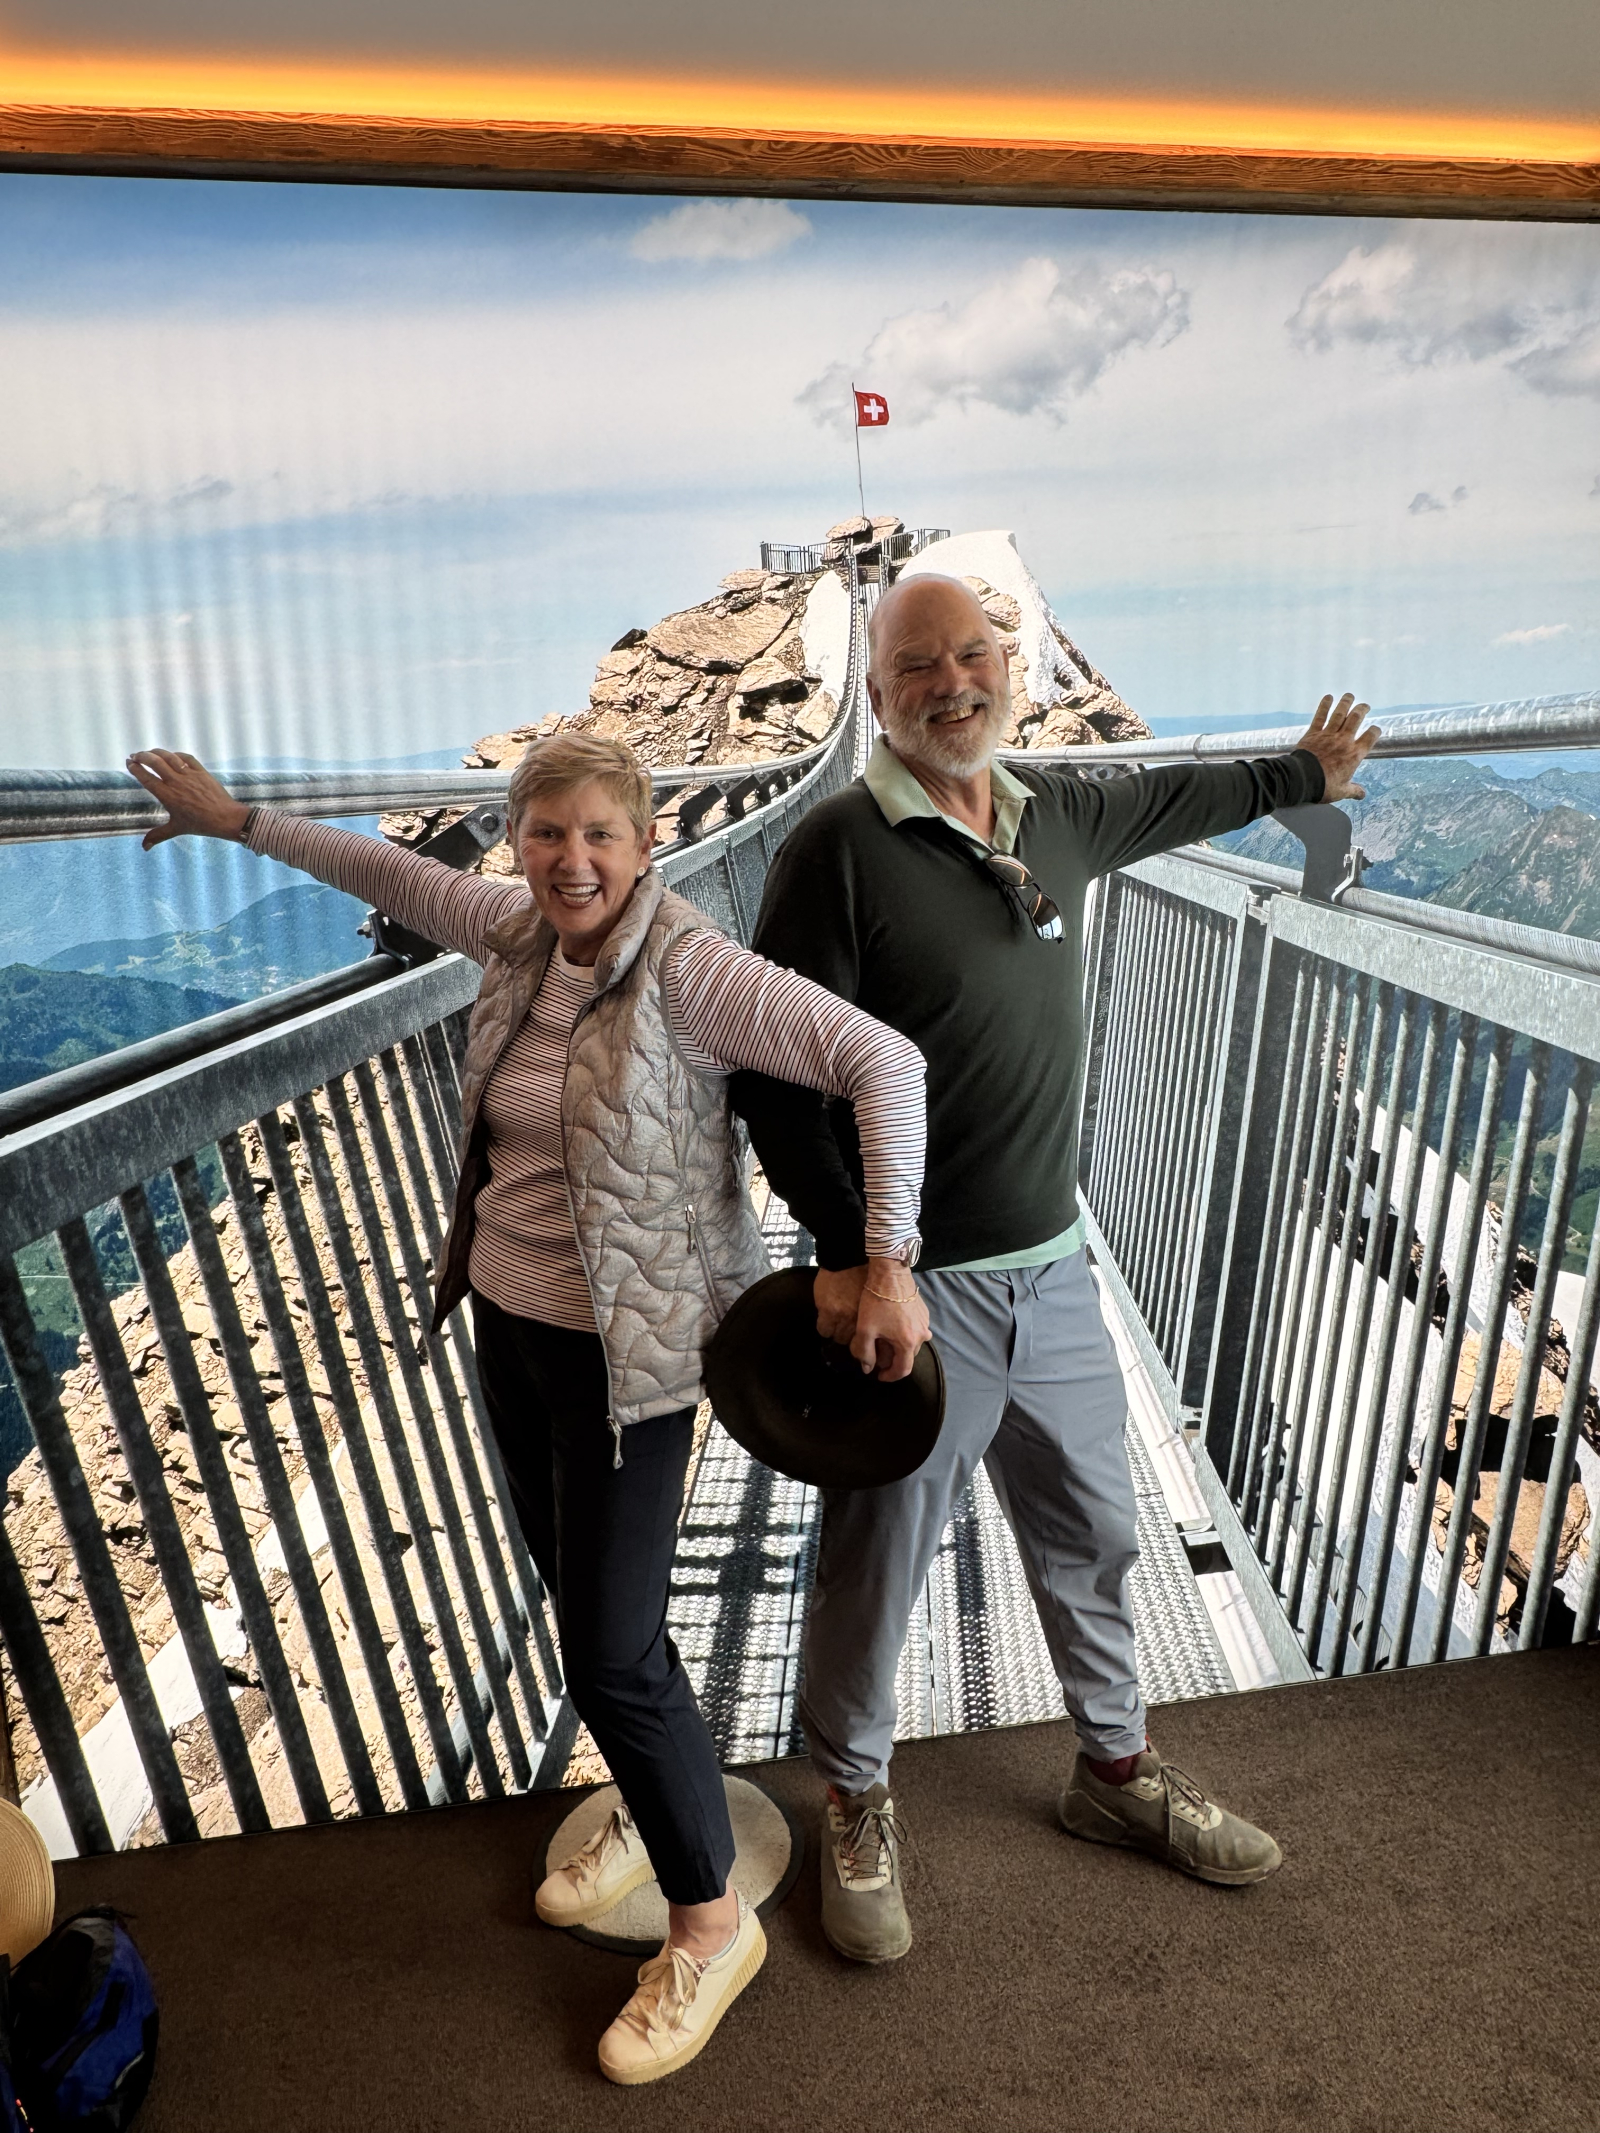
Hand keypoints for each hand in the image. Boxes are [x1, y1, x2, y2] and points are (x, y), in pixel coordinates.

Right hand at [124, 748, 249, 848]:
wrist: (225, 818)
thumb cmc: (200, 824)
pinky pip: (186, 758)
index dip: (136, 769)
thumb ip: (158, 835)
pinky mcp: (201, 772)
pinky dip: (176, 754)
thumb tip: (144, 848)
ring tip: (148, 752)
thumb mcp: (176, 829)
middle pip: (155, 762)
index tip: (129, 763)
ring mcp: (189, 775)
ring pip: (169, 757)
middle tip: (135, 755)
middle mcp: (176, 782)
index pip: (147, 778)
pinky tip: (171, 755)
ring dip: (156, 752)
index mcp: (168, 795)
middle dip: (142, 756)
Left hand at [813, 1261, 930, 1383]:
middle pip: (909, 1356)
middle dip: (895, 1360)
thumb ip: (865, 1352)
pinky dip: (907, 1333)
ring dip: (902, 1347)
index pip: (903, 1369)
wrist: (890, 1274)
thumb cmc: (876, 1301)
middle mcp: (921, 1335)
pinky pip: (918, 1329)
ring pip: (915, 1343)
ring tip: (887, 1341)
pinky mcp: (924, 1311)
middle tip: (880, 1357)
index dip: (890, 1376)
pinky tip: (895, 1326)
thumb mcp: (866, 1329)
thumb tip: (867, 1368)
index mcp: (908, 1342)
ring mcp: (925, 1322)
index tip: (879, 1375)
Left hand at [1293, 692, 1378, 802]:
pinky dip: (1324, 705)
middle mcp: (1344, 741)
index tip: (1376, 729)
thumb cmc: (1323, 787)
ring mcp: (1328, 735)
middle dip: (1362, 710)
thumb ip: (1353, 790)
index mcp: (1354, 755)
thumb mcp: (1342, 791)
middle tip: (1365, 706)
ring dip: (1346, 703)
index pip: (1370, 737)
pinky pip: (1320, 716)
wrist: (1302, 780)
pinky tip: (1328, 697)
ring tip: (1349, 696)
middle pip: (1356, 719)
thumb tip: (1362, 795)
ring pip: (1340, 714)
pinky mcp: (1313, 733)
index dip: (1375, 731)